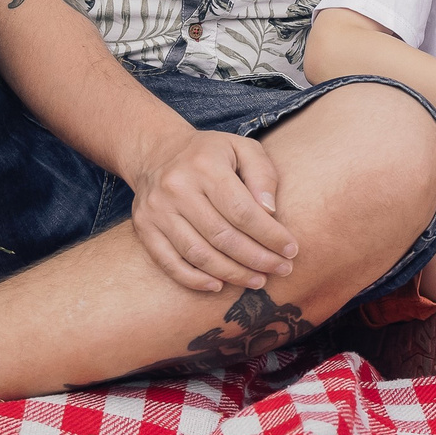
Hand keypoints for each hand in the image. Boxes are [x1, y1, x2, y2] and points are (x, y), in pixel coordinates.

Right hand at [128, 127, 299, 294]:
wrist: (157, 152)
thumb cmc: (210, 154)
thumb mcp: (242, 149)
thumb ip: (262, 175)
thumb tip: (270, 212)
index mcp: (205, 166)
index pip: (242, 210)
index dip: (269, 235)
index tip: (291, 250)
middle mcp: (177, 188)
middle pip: (222, 236)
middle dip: (256, 258)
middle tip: (281, 269)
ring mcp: (157, 211)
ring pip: (198, 254)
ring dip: (232, 273)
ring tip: (257, 280)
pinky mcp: (144, 228)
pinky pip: (170, 263)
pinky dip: (194, 280)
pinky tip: (219, 286)